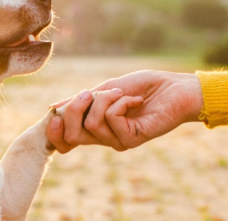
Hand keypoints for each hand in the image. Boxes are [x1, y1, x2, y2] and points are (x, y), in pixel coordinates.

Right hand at [46, 70, 203, 151]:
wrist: (174, 88)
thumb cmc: (143, 86)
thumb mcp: (107, 90)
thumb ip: (82, 100)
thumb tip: (53, 108)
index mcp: (97, 127)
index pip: (66, 140)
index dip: (54, 131)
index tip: (53, 113)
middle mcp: (105, 138)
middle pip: (72, 134)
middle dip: (74, 108)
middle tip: (90, 92)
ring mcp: (118, 140)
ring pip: (92, 123)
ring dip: (104, 100)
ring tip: (123, 93)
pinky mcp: (132, 139)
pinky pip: (111, 118)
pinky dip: (120, 102)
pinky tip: (135, 100)